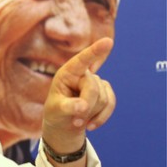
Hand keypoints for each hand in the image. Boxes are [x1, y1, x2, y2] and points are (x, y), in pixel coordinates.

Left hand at [42, 38, 115, 152]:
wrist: (64, 124)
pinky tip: (91, 125)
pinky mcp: (105, 91)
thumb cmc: (56, 113)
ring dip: (91, 114)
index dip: (95, 51)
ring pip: (103, 98)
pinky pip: (111, 104)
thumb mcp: (56, 111)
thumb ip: (67, 107)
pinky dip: (101, 117)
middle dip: (86, 106)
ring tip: (77, 120)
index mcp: (67, 73)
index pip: (81, 60)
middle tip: (75, 121)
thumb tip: (83, 106)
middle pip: (93, 88)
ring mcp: (96, 81)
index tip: (108, 41)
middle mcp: (82, 74)